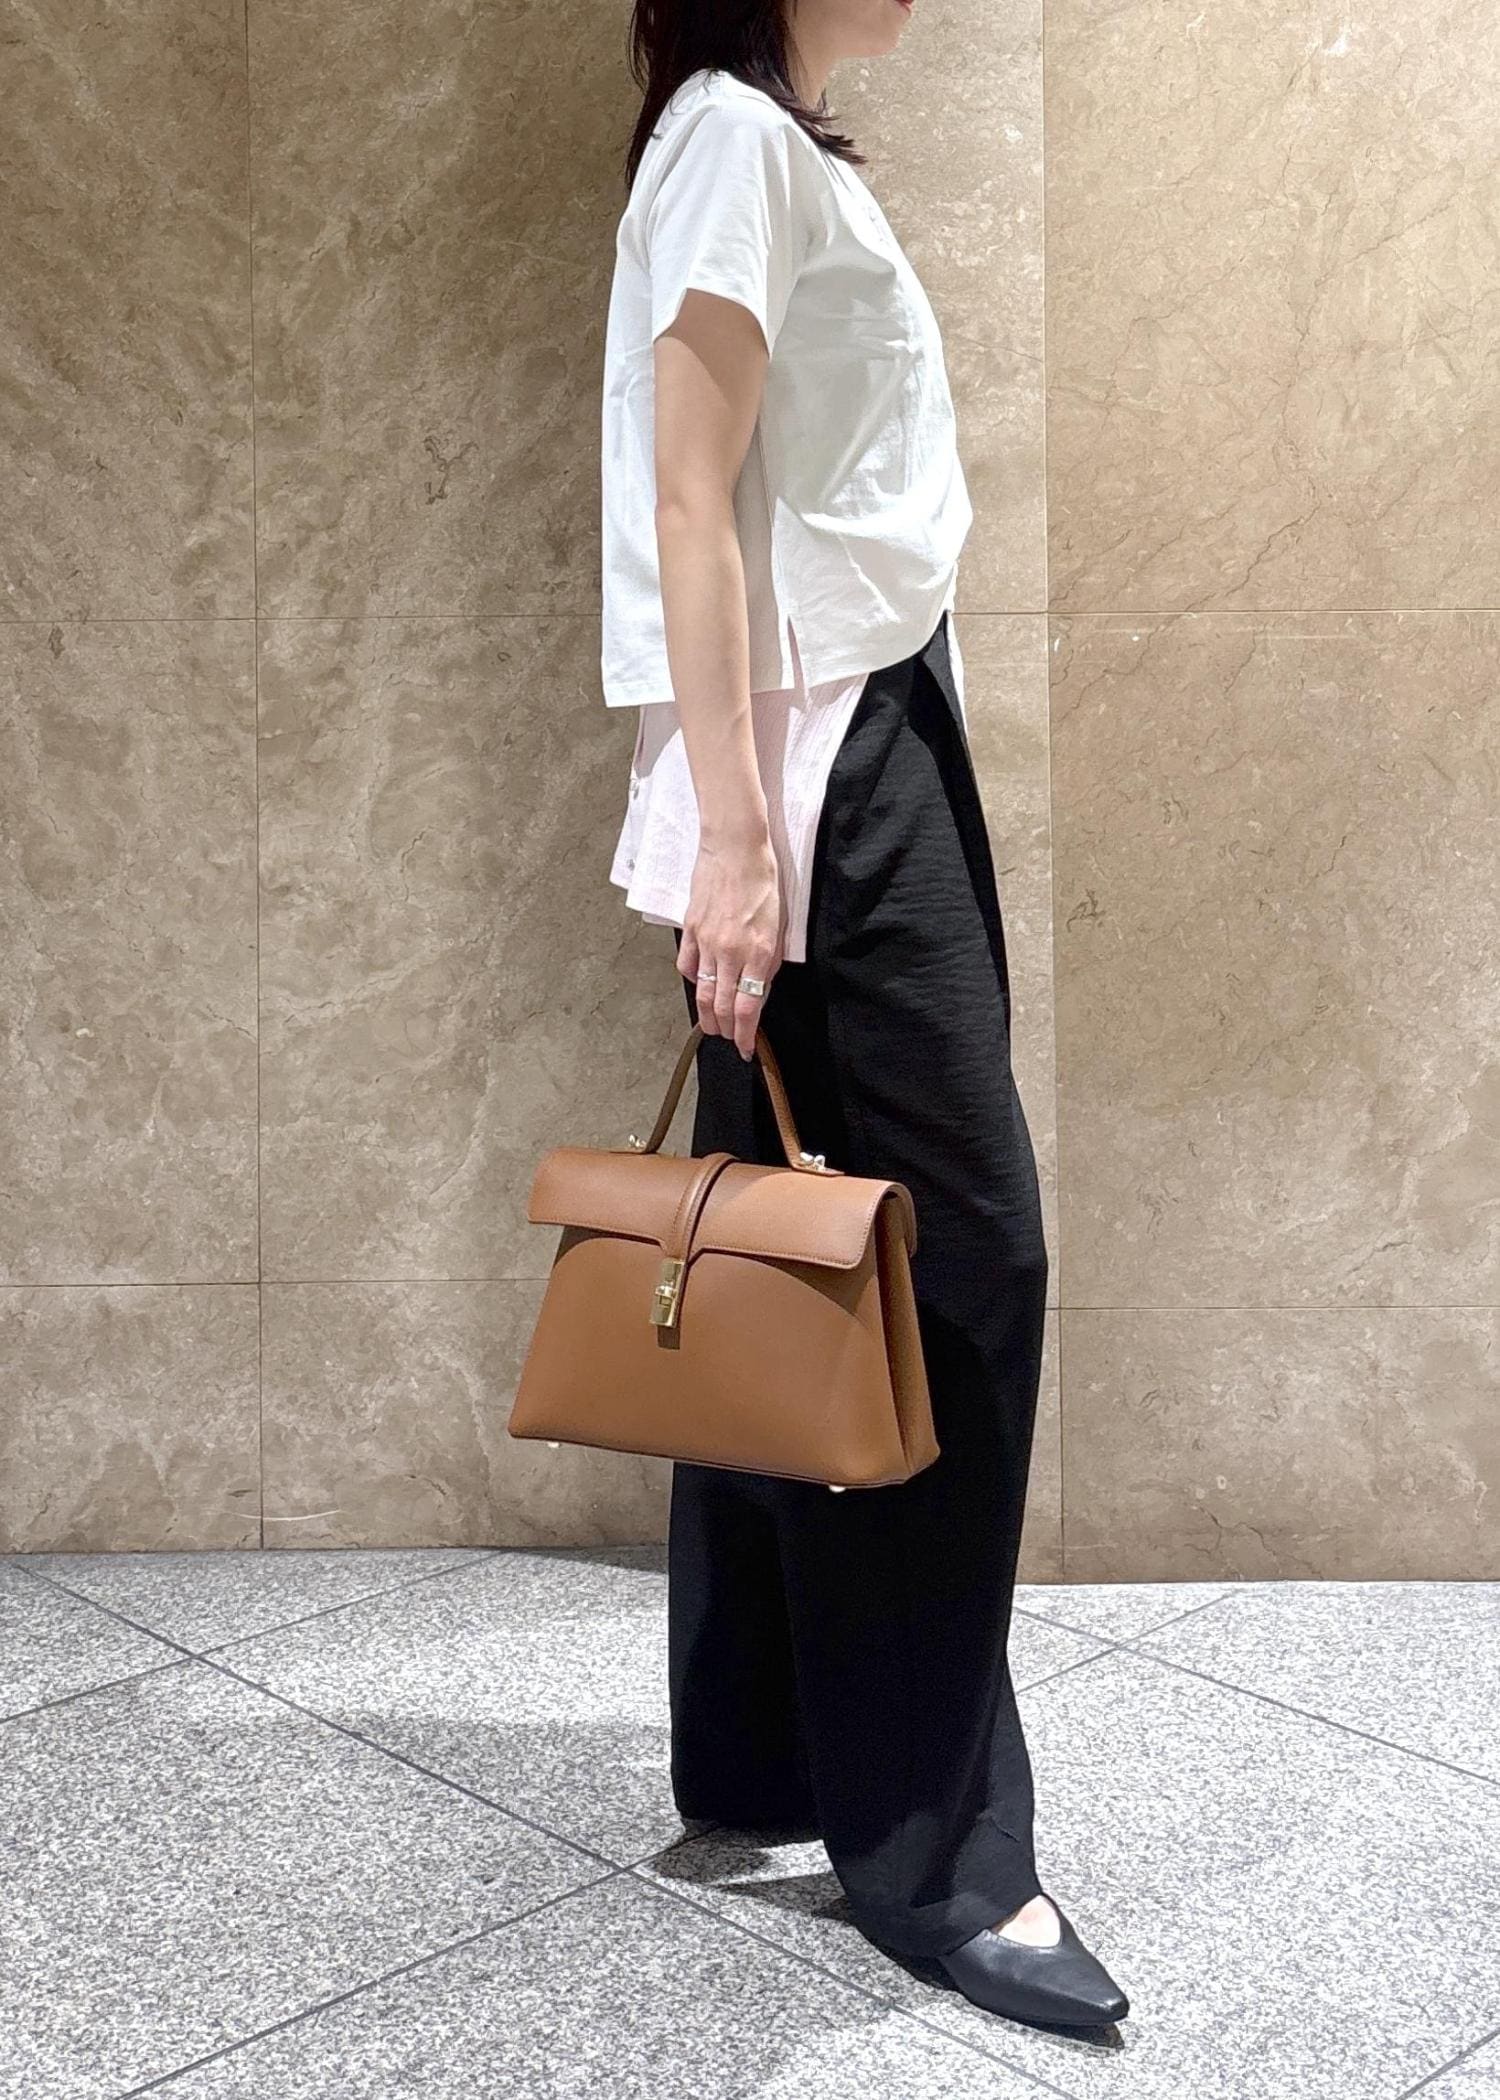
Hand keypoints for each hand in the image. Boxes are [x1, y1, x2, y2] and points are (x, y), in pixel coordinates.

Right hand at [677, 831, 782, 1059]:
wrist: (736, 848)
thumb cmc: (764, 883)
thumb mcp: (779, 926)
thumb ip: (768, 961)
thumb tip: (758, 989)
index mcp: (757, 953)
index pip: (747, 1008)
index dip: (744, 1034)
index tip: (745, 1048)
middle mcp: (730, 952)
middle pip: (721, 1006)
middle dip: (724, 1030)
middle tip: (728, 1040)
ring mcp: (706, 942)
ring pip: (701, 991)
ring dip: (706, 1015)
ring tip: (711, 1026)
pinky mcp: (690, 929)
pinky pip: (687, 965)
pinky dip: (692, 980)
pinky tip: (698, 984)